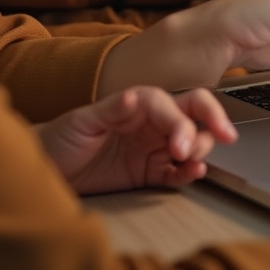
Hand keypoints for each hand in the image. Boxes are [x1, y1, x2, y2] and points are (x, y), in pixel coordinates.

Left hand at [36, 86, 237, 194]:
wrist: (44, 169)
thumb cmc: (59, 138)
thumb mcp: (82, 121)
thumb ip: (112, 109)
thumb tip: (135, 96)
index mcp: (136, 104)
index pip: (169, 104)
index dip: (180, 122)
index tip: (181, 144)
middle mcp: (149, 122)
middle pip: (192, 111)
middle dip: (212, 119)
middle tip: (224, 137)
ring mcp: (152, 146)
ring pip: (192, 140)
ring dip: (201, 148)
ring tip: (195, 162)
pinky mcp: (149, 172)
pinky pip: (178, 170)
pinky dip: (190, 172)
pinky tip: (193, 173)